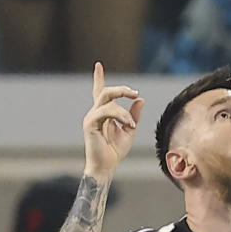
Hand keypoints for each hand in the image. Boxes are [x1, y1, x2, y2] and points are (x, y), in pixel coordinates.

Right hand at [83, 62, 143, 179]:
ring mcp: (91, 117)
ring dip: (123, 109)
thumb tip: (140, 100)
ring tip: (132, 124)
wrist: (106, 167)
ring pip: (107, 99)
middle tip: (135, 94)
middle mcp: (95, 113)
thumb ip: (134, 115)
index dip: (98, 78)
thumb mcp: (129, 130)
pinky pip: (106, 111)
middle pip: (105, 91)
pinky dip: (120, 116)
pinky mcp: (90, 124)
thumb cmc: (115, 151)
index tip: (98, 65)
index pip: (99, 92)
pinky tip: (128, 125)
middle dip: (121, 89)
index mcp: (103, 113)